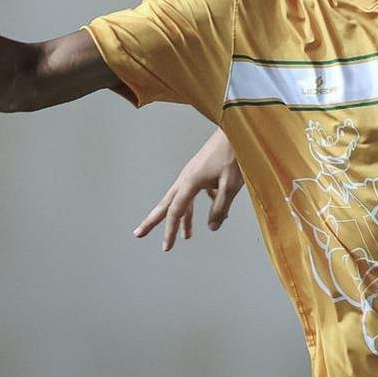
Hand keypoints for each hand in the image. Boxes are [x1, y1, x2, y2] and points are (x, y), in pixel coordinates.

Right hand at [133, 129, 245, 250]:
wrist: (238, 129)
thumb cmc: (235, 155)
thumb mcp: (230, 186)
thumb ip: (220, 208)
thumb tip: (212, 227)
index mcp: (190, 182)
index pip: (176, 212)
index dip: (170, 231)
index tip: (166, 247)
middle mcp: (187, 177)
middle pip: (167, 204)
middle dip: (154, 220)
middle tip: (138, 234)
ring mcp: (193, 172)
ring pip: (183, 199)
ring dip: (184, 217)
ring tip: (187, 236)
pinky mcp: (201, 169)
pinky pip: (197, 191)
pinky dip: (203, 202)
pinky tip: (215, 208)